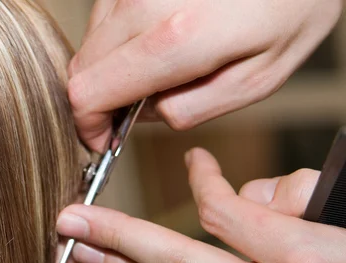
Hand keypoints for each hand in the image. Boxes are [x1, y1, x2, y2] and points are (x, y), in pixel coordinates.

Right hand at [69, 0, 343, 150]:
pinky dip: (121, 36)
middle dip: (100, 98)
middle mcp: (145, 2)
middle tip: (133, 108)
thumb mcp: (257, 80)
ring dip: (112, 65)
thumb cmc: (292, 5)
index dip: (88, 124)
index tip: (103, 137)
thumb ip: (191, 109)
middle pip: (82, 68)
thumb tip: (146, 114)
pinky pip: (106, 13)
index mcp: (177, 39)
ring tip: (159, 64)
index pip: (89, 94)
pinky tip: (157, 36)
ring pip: (92, 41)